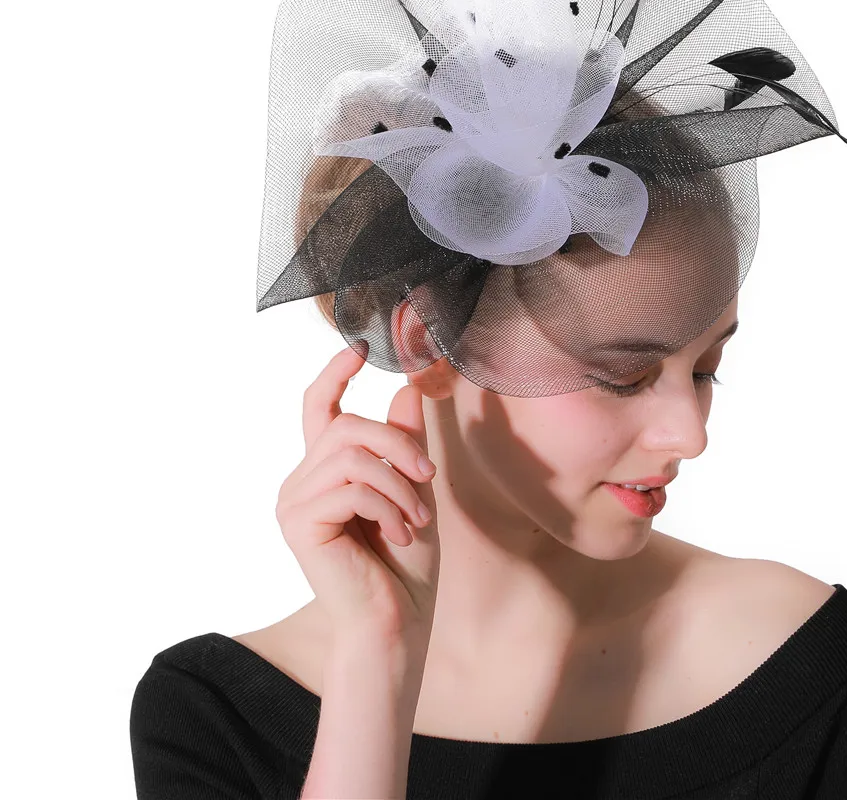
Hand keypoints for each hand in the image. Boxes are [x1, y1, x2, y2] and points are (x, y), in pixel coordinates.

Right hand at [275, 345, 440, 650]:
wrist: (397, 621)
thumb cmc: (405, 562)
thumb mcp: (415, 489)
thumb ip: (406, 443)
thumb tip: (409, 388)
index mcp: (325, 470)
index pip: (319, 408)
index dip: (335, 374)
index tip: (358, 348)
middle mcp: (301, 481)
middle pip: (347, 424)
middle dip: (397, 444)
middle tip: (428, 478)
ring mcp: (294, 502)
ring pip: (352, 452)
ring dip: (398, 482)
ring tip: (416, 517)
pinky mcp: (299, 523)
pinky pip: (352, 485)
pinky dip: (389, 505)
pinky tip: (401, 533)